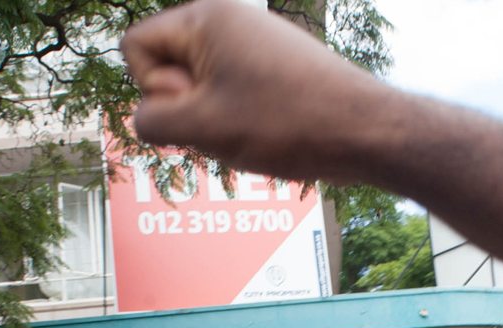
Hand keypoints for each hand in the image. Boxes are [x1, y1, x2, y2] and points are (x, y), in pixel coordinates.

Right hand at [119, 0, 385, 182]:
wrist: (366, 131)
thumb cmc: (287, 123)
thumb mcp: (201, 127)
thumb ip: (151, 120)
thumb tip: (148, 117)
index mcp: (207, 16)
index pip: (136, 45)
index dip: (153, 87)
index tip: (196, 103)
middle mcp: (230, 19)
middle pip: (168, 65)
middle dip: (185, 104)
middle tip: (227, 122)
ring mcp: (256, 41)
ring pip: (200, 85)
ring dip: (211, 119)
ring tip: (252, 132)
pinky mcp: (276, 66)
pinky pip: (230, 93)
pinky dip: (237, 119)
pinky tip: (268, 135)